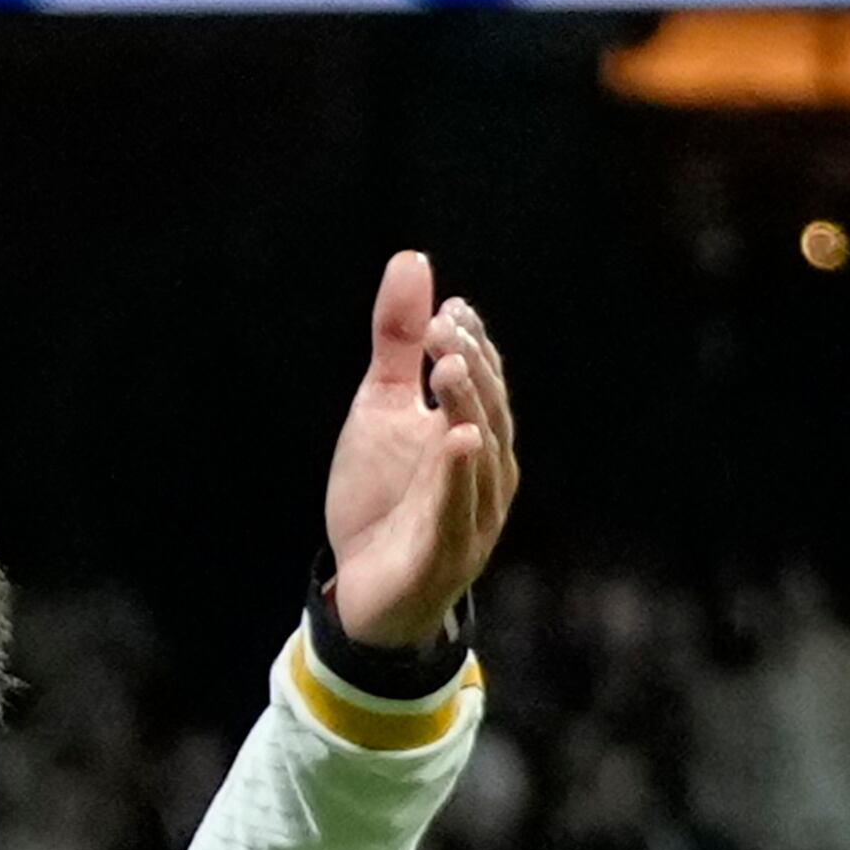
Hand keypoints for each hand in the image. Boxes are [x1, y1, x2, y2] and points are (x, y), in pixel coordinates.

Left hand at [322, 250, 519, 648]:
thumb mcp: (379, 409)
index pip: (482, 382)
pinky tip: (459, 440)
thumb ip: (396, 341)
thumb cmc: (382, 496)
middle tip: (442, 326)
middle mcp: (486, 472)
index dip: (470, 345)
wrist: (362, 589)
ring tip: (450, 366)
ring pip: (478, 456)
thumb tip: (413, 260)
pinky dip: (459, 476)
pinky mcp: (447, 551)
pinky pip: (458, 510)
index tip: (447, 308)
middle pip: (487, 411)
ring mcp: (472, 514)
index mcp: (475, 435)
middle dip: (470, 368)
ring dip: (468, 409)